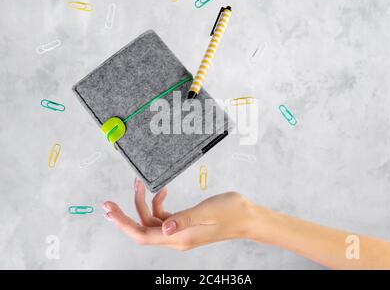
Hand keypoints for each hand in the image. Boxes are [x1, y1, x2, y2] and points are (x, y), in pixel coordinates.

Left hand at [102, 178, 254, 249]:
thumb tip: (164, 228)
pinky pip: (163, 217)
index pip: (143, 235)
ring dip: (143, 205)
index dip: (123, 224)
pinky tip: (163, 192)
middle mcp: (176, 237)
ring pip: (152, 222)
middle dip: (127, 213)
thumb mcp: (207, 212)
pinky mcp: (184, 224)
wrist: (247, 218)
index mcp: (179, 237)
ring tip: (140, 185)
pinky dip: (158, 204)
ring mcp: (180, 231)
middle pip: (143, 229)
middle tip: (110, 201)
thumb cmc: (231, 213)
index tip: (109, 211)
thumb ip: (184, 219)